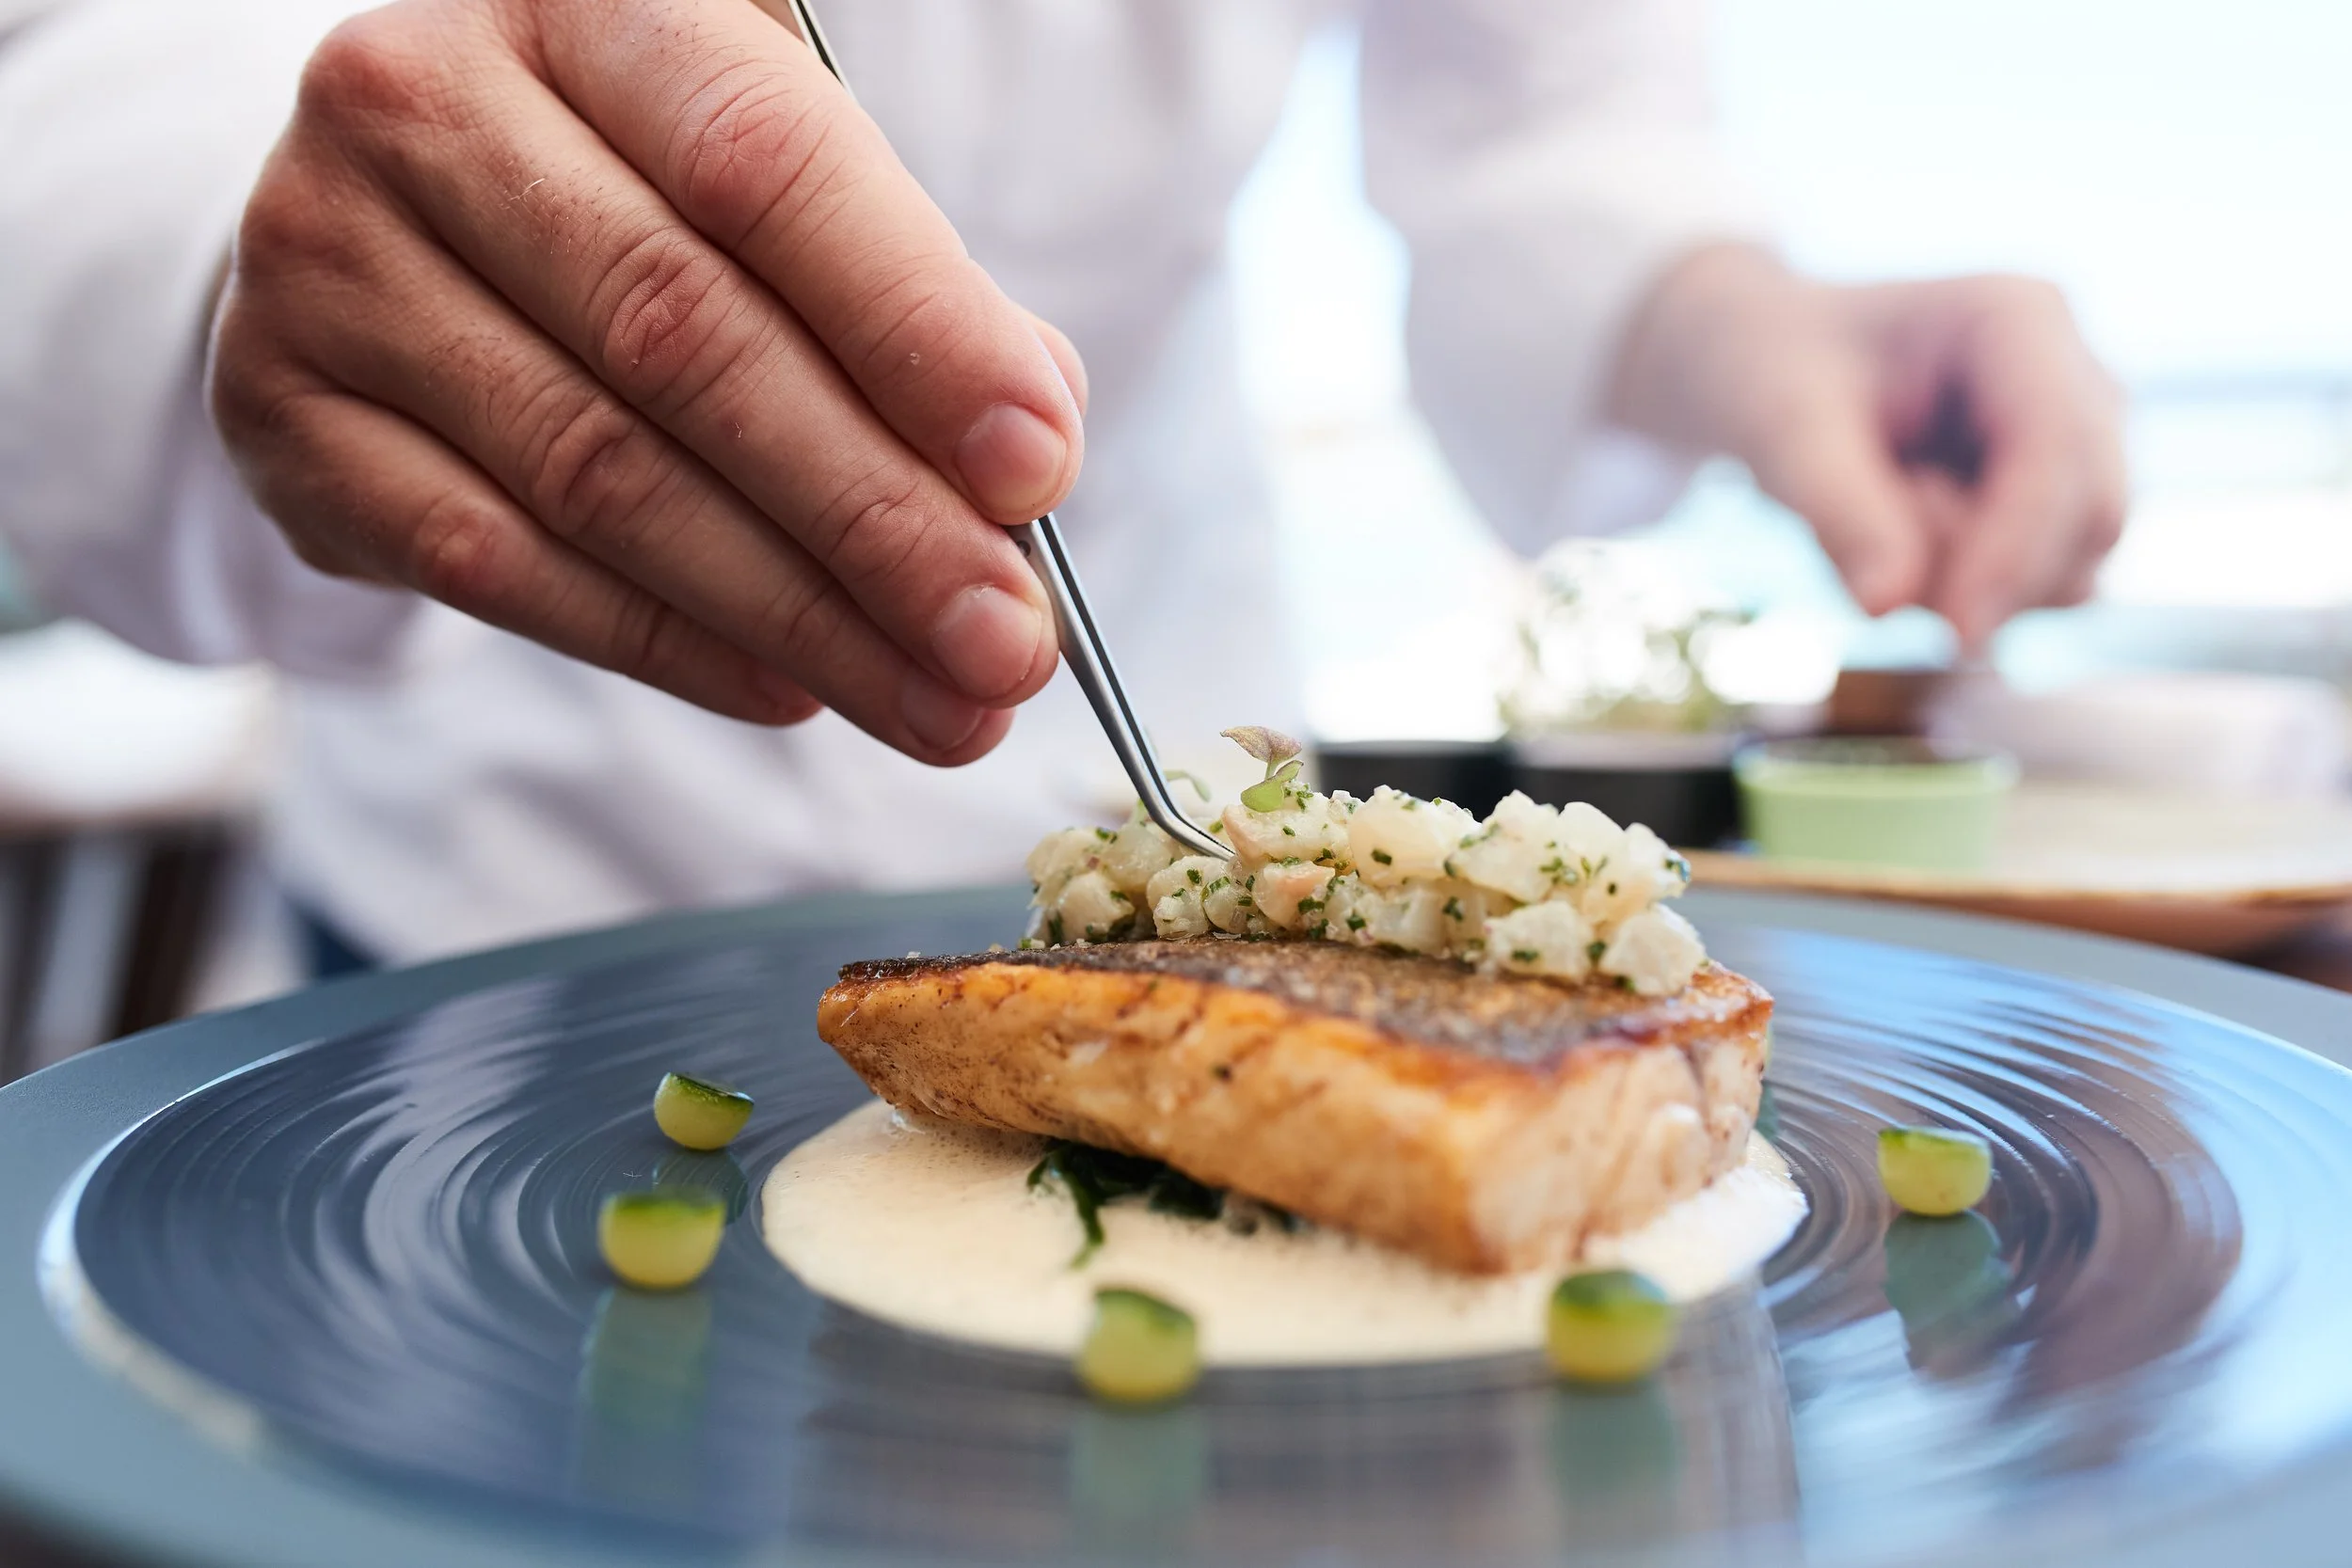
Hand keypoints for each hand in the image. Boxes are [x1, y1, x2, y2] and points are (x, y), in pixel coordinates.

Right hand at [210, 0, 1086, 760]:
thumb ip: (902, 290)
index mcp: (584, 2)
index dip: (914, 327)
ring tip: (940, 706)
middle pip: (684, 339)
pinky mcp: (286, 417)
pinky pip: (499, 564)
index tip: (1037, 469)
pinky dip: (666, 645)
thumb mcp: (773, 183)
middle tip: (1009, 646)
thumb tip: (1024, 460)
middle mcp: (424, 102)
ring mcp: (327, 259)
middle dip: (877, 519)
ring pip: (599, 474)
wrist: (392, 227)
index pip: (765, 164)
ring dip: (798, 615)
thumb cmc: (637, 196)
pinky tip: (793, 689)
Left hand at [1607, 245, 2126, 649]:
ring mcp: (2076, 445)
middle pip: (2092, 517)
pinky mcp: (2053, 508)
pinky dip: (1960, 590)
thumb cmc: (1772, 373)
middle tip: (1868, 577)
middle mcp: (2072, 377)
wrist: (1767, 366)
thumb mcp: (1781, 429)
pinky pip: (2031, 590)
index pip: (2059, 449)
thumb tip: (1888, 605)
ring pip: (2068, 570)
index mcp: (2017, 318)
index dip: (2019, 550)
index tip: (1956, 634)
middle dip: (1991, 575)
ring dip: (1963, 582)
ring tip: (1866, 517)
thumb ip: (1838, 511)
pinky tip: (1892, 536)